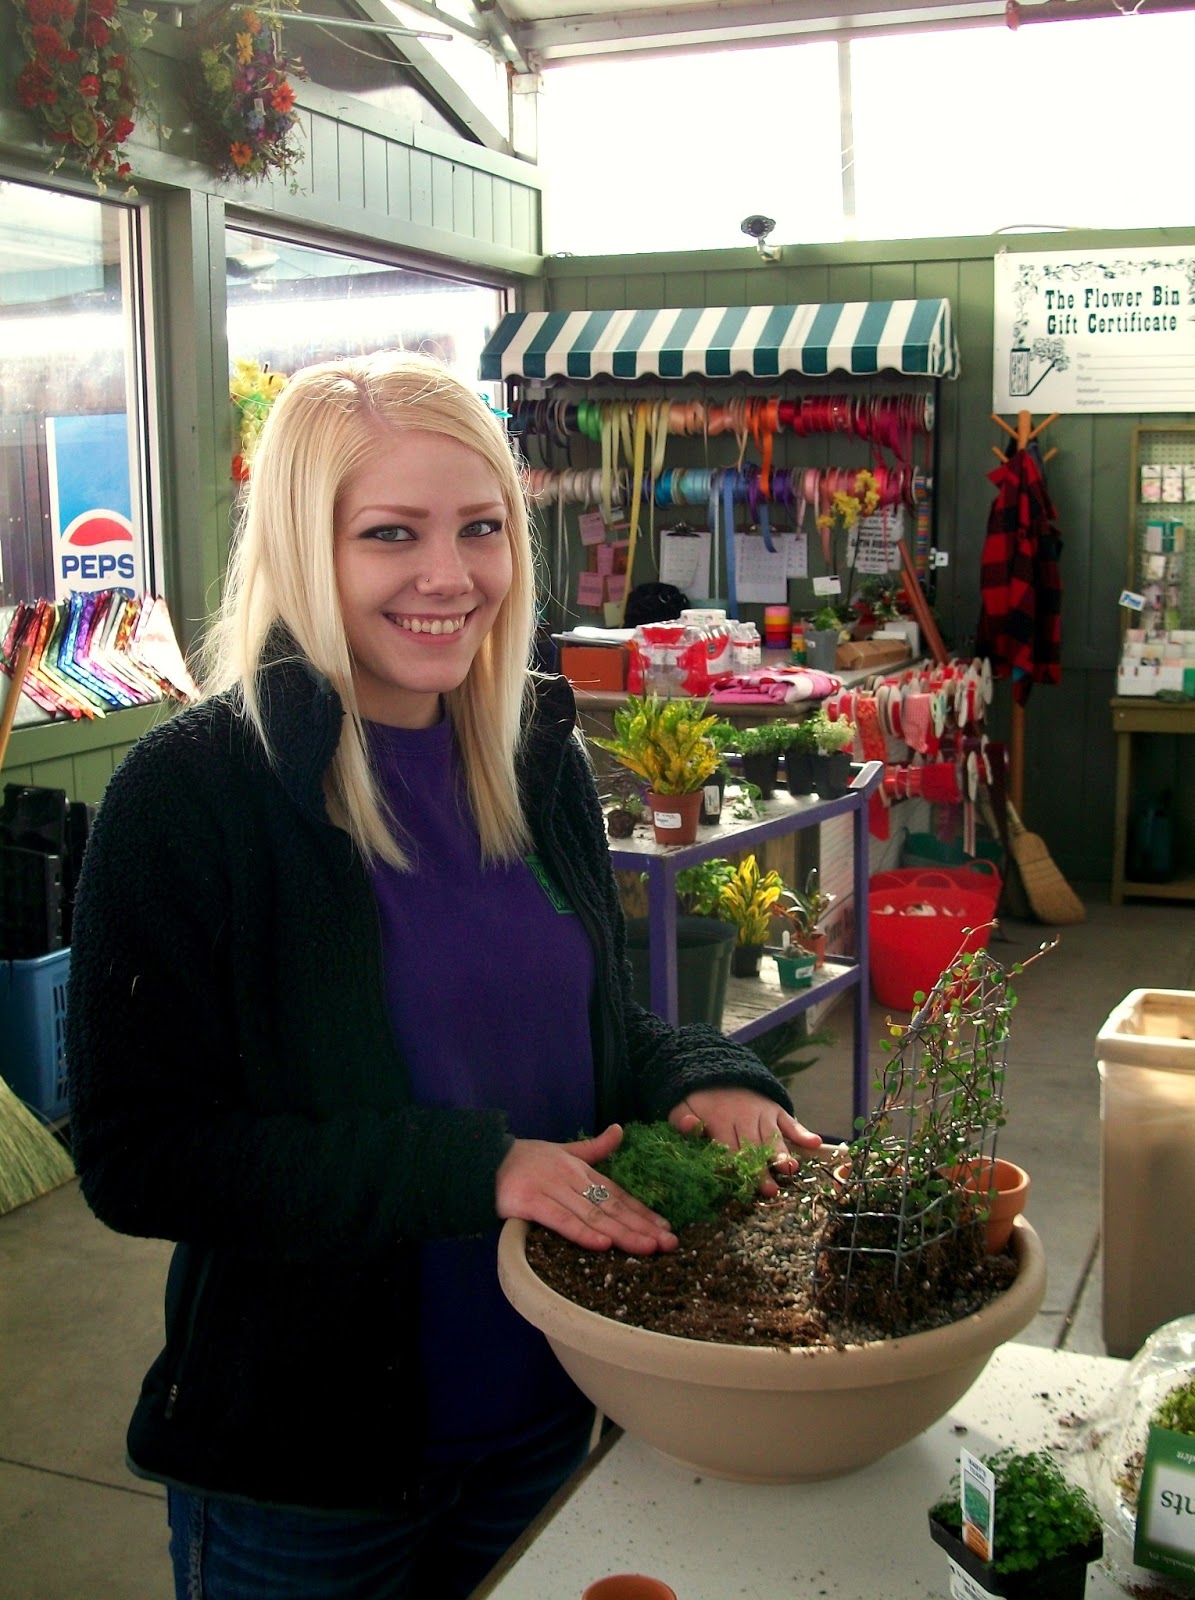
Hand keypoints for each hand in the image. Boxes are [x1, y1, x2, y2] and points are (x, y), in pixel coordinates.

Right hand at [496, 1124, 677, 1254]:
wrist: (485, 1159)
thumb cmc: (526, 1159)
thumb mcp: (563, 1150)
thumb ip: (594, 1147)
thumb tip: (620, 1130)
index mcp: (581, 1170)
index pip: (619, 1193)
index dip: (643, 1211)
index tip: (666, 1228)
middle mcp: (572, 1179)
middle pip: (612, 1206)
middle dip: (642, 1226)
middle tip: (668, 1243)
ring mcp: (552, 1189)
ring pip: (594, 1214)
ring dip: (622, 1232)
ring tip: (647, 1246)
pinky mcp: (531, 1202)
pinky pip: (561, 1220)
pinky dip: (583, 1232)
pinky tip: (603, 1244)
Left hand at [667, 1089, 821, 1196]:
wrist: (717, 1070)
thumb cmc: (698, 1100)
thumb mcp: (682, 1107)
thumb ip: (682, 1120)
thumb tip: (689, 1125)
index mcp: (720, 1120)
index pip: (727, 1148)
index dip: (733, 1167)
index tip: (739, 1184)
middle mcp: (744, 1117)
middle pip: (752, 1148)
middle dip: (760, 1170)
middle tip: (769, 1189)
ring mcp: (763, 1113)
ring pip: (773, 1137)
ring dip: (781, 1153)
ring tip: (789, 1168)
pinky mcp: (776, 1109)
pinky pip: (791, 1121)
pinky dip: (803, 1132)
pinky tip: (815, 1143)